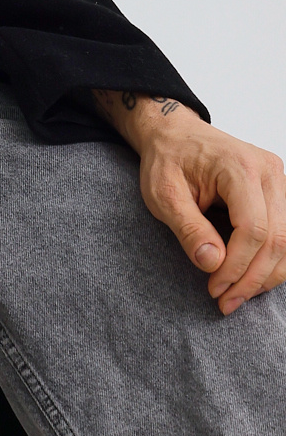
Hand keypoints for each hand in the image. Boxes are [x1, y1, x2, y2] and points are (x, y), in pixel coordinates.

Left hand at [94, 89, 285, 315]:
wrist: (174, 134)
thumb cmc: (167, 159)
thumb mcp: (163, 193)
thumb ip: (188, 228)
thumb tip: (213, 264)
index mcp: (238, 166)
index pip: (253, 229)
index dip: (237, 266)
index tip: (214, 288)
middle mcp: (268, 171)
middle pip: (278, 238)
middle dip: (252, 278)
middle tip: (225, 302)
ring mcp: (278, 180)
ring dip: (265, 275)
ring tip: (235, 296)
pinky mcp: (277, 192)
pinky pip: (285, 234)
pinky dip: (270, 260)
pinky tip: (248, 278)